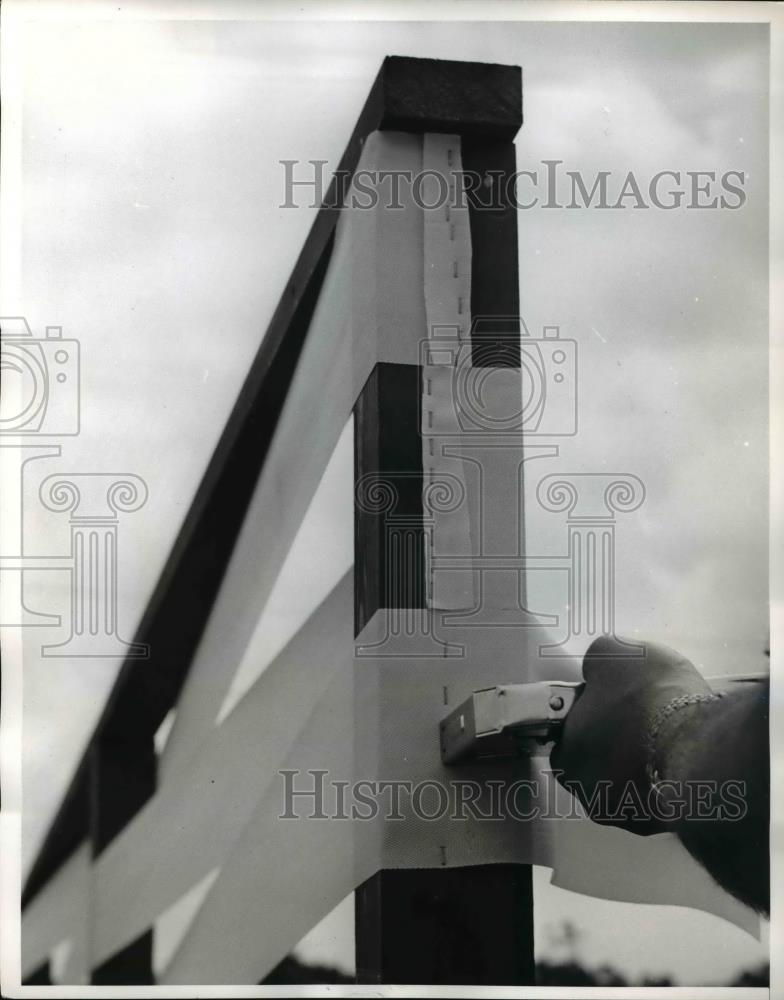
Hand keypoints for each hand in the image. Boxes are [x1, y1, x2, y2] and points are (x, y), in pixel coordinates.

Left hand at [550, 636, 710, 834]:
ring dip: (644, 763)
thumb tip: (595, 671)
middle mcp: (592, 796)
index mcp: (568, 757)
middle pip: (600, 765)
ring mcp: (631, 817)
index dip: (590, 716)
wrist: (701, 746)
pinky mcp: (667, 824)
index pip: (569, 738)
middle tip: (642, 717)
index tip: (612, 702)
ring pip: (632, 785)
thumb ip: (595, 663)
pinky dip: (669, 778)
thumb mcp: (611, 653)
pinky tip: (683, 754)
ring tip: (667, 733)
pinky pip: (662, 797)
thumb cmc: (648, 700)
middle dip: (617, 744)